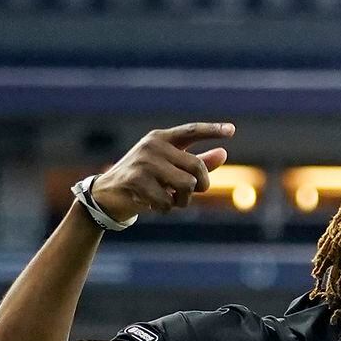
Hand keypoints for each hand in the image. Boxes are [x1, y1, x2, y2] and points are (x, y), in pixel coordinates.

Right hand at [90, 122, 234, 220]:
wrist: (108, 194)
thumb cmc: (144, 181)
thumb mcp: (170, 169)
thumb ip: (196, 162)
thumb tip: (223, 154)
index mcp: (162, 138)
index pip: (191, 131)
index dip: (212, 130)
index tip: (232, 131)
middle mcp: (154, 145)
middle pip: (197, 167)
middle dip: (201, 186)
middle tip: (193, 193)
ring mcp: (144, 162)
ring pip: (186, 185)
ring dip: (184, 201)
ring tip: (170, 200)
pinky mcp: (137, 180)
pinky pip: (168, 202)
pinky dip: (165, 209)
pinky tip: (152, 203)